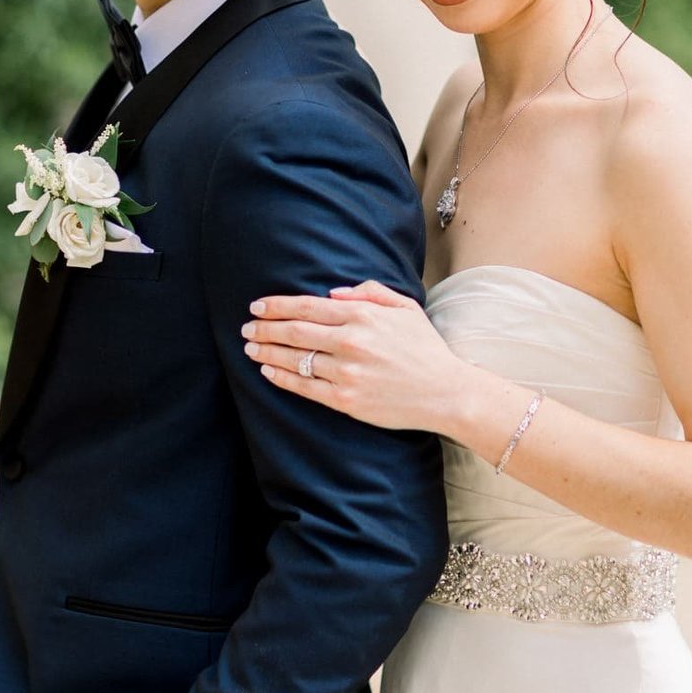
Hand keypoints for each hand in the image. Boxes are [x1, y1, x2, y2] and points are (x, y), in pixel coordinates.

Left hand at [242, 279, 465, 431]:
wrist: (445, 392)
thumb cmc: (425, 348)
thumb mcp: (404, 308)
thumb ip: (369, 293)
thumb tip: (332, 294)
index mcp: (363, 316)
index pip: (307, 307)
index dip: (277, 306)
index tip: (257, 306)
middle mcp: (351, 342)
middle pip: (294, 332)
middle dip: (264, 328)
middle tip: (246, 328)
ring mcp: (346, 372)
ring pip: (295, 360)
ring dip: (267, 352)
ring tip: (250, 348)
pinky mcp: (346, 400)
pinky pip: (304, 388)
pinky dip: (281, 378)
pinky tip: (268, 371)